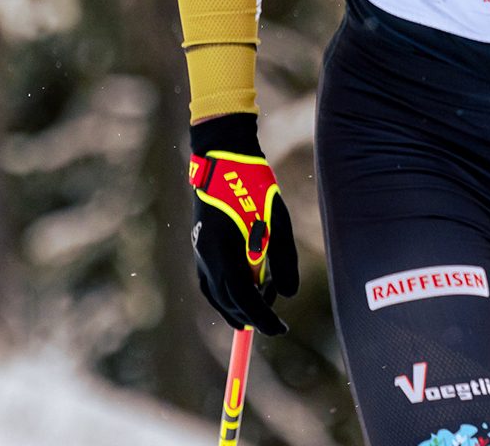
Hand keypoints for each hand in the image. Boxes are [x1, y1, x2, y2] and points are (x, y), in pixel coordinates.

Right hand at [189, 114, 299, 333]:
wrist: (222, 159)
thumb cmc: (254, 186)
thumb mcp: (278, 221)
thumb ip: (283, 259)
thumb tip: (289, 295)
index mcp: (226, 253)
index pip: (244, 298)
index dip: (263, 317)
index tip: (280, 329)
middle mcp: (207, 257)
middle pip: (228, 301)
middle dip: (251, 316)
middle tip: (274, 323)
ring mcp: (199, 252)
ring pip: (215, 294)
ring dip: (234, 308)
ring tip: (253, 318)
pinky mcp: (200, 245)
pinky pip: (210, 281)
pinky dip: (223, 294)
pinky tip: (236, 296)